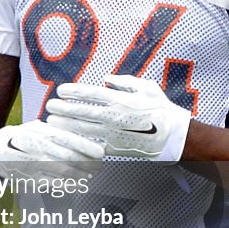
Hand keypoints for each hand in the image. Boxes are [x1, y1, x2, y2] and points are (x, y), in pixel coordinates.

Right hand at [0, 119, 104, 178]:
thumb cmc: (21, 138)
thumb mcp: (36, 128)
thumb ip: (56, 132)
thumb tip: (84, 138)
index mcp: (35, 131)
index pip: (64, 138)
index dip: (84, 145)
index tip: (100, 152)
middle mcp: (30, 146)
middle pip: (64, 155)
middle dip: (85, 162)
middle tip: (99, 166)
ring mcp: (27, 163)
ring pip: (58, 170)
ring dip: (78, 174)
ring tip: (90, 175)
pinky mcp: (25, 178)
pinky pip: (49, 183)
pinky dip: (66, 185)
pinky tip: (76, 185)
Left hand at [45, 74, 190, 161]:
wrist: (178, 137)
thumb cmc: (163, 110)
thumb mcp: (147, 87)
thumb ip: (124, 81)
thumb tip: (106, 78)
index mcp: (122, 99)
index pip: (91, 94)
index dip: (73, 91)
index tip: (60, 90)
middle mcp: (116, 116)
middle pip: (82, 112)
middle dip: (63, 108)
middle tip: (49, 106)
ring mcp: (115, 134)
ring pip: (83, 130)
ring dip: (65, 125)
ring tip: (52, 122)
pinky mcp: (117, 149)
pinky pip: (93, 145)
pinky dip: (79, 142)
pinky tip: (67, 140)